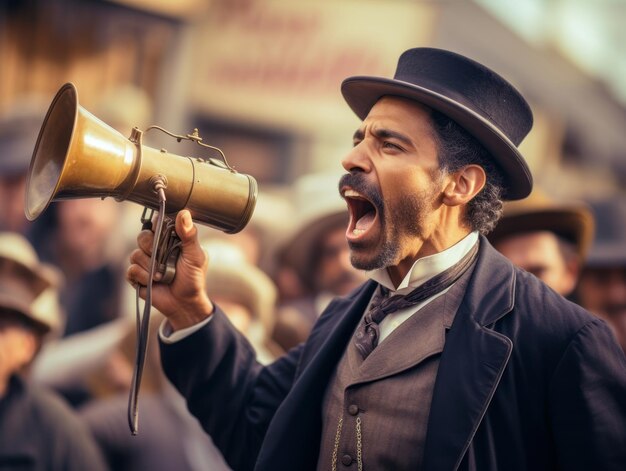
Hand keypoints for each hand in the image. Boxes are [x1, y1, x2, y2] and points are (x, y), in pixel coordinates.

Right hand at [127, 209, 213, 329]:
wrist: (185, 302)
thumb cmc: (193, 278)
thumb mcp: (196, 255)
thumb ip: (189, 235)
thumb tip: (184, 213)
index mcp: (170, 239)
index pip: (157, 222)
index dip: (157, 224)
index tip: (160, 229)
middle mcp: (155, 247)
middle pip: (143, 236)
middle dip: (152, 247)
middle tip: (163, 257)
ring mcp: (145, 261)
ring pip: (136, 253)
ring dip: (150, 266)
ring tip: (163, 275)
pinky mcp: (137, 275)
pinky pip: (131, 269)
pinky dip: (143, 276)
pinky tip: (153, 281)